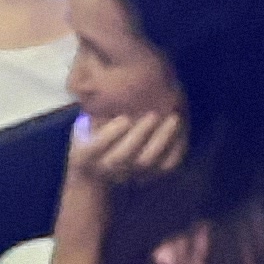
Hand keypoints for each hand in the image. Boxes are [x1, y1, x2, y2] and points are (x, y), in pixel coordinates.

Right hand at [66, 107, 185, 188]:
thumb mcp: (82, 126)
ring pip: (147, 162)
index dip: (111, 134)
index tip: (124, 118)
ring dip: (162, 140)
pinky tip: (182, 129)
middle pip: (124, 156)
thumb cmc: (89, 139)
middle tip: (153, 114)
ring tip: (173, 118)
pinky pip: (166, 166)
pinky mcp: (149, 177)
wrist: (96, 175)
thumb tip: (104, 86)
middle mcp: (106, 168)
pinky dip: (177, 149)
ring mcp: (129, 175)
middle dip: (140, 135)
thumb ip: (91, 113)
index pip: (96, 147)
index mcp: (85, 155)